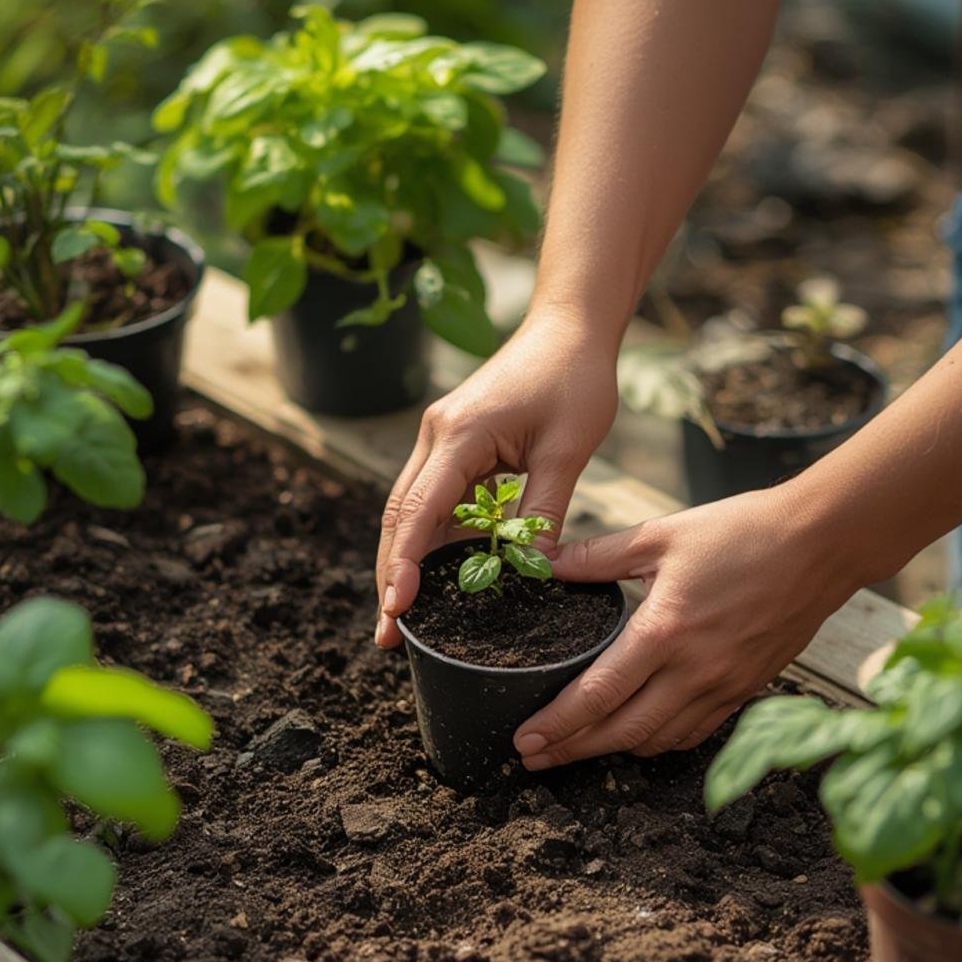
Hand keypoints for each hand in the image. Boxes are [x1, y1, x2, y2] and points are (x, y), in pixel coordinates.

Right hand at [375, 308, 618, 646]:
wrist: (568, 327)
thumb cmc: (574, 379)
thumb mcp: (568, 450)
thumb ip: (543, 513)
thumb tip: (533, 574)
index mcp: (459, 435)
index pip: (418, 509)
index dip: (404, 564)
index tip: (396, 608)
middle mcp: (436, 436)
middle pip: (398, 517)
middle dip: (389, 576)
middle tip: (387, 635)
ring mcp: (440, 440)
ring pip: (409, 512)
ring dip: (404, 562)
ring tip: (401, 617)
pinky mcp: (454, 445)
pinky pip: (433, 500)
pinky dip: (430, 540)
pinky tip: (433, 578)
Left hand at [513, 485, 859, 767]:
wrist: (822, 542)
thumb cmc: (744, 531)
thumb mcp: (662, 535)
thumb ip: (598, 554)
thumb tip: (547, 561)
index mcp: (664, 631)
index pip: (597, 695)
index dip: (558, 725)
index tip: (525, 741)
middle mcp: (693, 670)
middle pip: (621, 732)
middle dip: (573, 750)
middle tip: (534, 759)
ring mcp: (724, 686)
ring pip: (658, 740)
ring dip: (613, 751)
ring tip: (577, 748)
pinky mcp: (746, 690)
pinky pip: (693, 732)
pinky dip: (659, 741)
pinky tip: (638, 735)